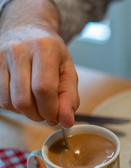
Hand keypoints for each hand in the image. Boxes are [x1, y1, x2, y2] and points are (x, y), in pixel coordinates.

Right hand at [0, 1, 79, 127]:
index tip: (56, 117)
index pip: (44, 89)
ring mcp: (1, 57)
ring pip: (9, 102)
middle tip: (48, 114)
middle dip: (38, 115)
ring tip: (38, 106)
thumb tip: (67, 122)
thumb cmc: (51, 52)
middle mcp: (19, 51)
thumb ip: (70, 97)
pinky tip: (25, 99)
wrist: (26, 28)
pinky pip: (0, 98)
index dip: (50, 110)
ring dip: (26, 113)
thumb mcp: (68, 70)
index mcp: (44, 49)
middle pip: (24, 99)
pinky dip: (14, 107)